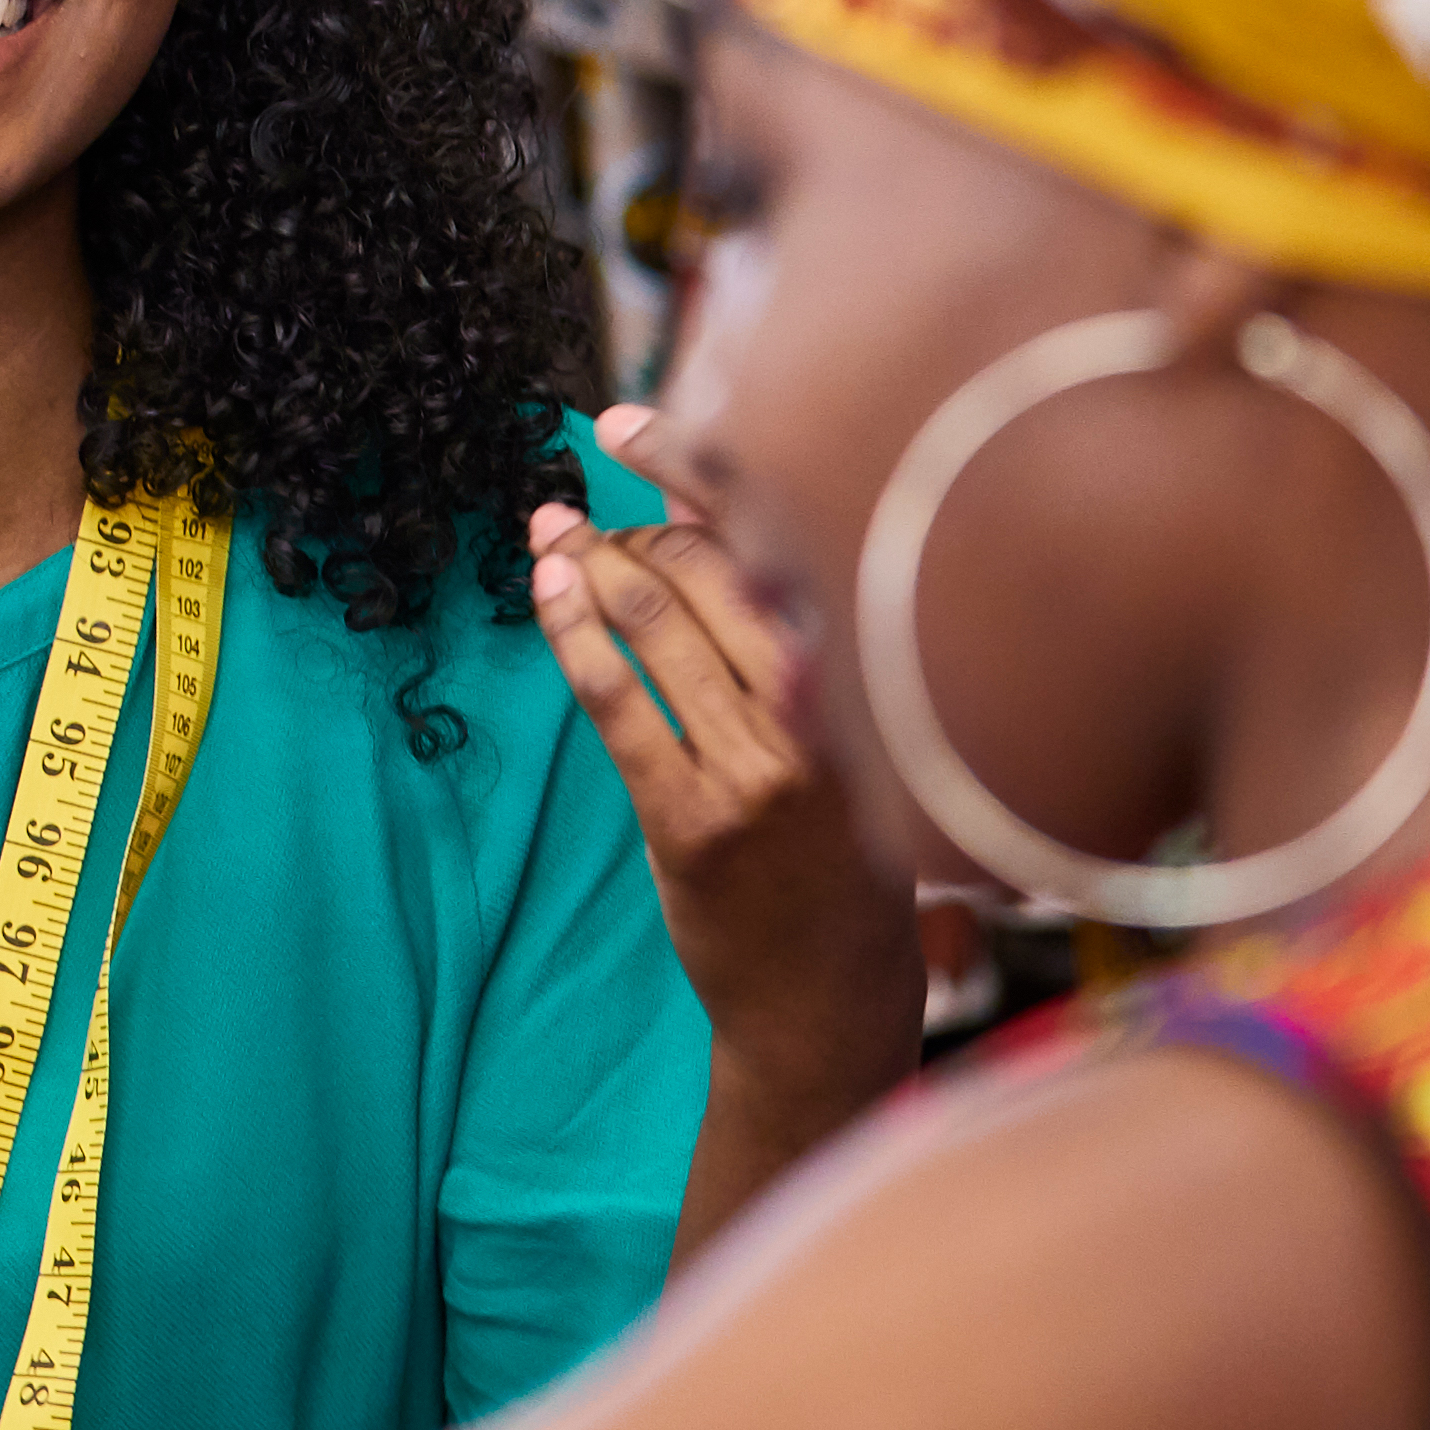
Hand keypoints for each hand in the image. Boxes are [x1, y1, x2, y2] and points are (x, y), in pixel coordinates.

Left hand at [536, 407, 922, 1148]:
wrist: (831, 1001)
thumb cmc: (842, 854)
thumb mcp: (850, 736)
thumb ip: (788, 635)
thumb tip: (705, 521)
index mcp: (884, 680)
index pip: (787, 540)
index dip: (696, 471)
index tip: (628, 427)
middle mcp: (833, 715)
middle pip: (713, 574)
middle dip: (634, 525)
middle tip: (584, 508)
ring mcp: (762, 771)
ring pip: (659, 629)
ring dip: (591, 566)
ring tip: (551, 534)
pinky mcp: (695, 821)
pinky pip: (619, 703)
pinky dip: (574, 635)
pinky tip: (546, 592)